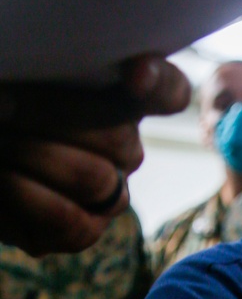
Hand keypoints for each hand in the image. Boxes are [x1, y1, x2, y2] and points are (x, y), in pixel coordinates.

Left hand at [0, 54, 190, 255]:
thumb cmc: (7, 104)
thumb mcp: (25, 78)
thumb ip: (44, 69)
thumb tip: (21, 87)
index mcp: (121, 97)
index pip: (167, 92)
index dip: (158, 82)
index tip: (135, 72)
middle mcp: (125, 147)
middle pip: (118, 136)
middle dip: (48, 116)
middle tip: (2, 104)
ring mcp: (111, 192)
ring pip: (92, 178)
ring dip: (30, 156)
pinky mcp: (83, 230)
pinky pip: (66, 220)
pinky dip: (23, 196)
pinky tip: (0, 179)